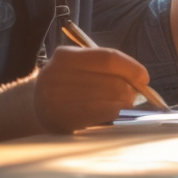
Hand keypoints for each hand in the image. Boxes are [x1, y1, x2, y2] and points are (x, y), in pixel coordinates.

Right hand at [33, 46, 148, 132]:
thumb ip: (104, 67)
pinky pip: (98, 116)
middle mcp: (57, 76)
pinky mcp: (61, 120)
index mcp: (65, 57)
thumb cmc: (66, 83)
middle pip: (110, 81)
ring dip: (124, 103)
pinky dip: (113, 114)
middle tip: (134, 94)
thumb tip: (139, 79)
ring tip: (125, 104)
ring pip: (107, 100)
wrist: (33, 106)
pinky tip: (116, 113)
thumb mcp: (78, 66)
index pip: (107, 58)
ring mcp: (56, 100)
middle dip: (129, 89)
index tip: (144, 77)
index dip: (130, 67)